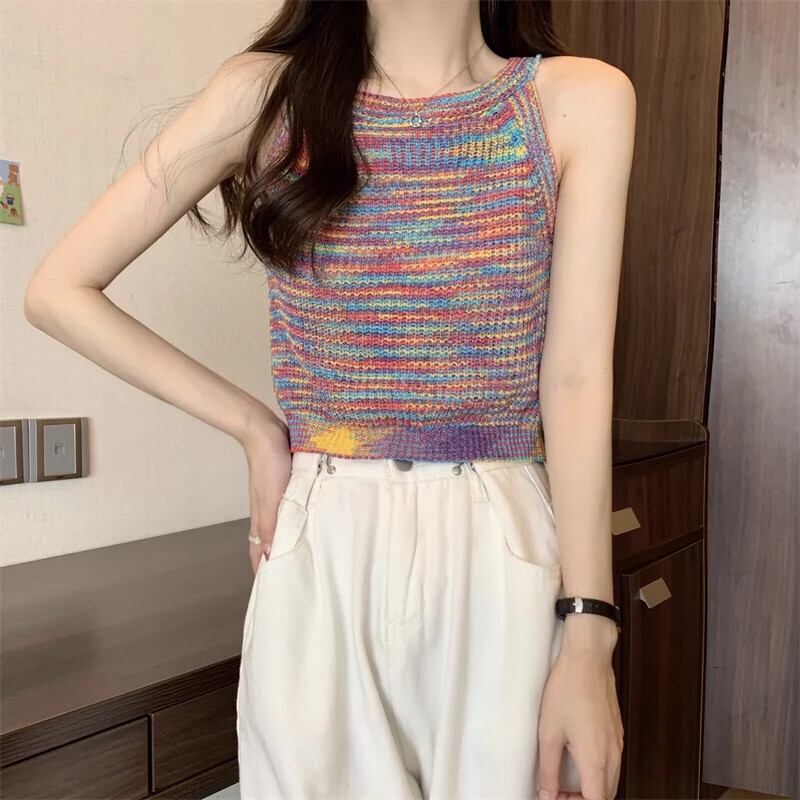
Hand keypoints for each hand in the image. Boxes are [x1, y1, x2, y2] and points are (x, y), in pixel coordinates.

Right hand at [240, 411, 292, 575]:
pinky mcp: (286, 487)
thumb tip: (268, 556)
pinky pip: (290, 511)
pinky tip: (308, 523)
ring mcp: (277, 500)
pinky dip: (296, 522)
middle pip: (270, 544)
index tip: (271, 592)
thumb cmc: (269, 465)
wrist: (266, 434)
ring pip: (281, 528)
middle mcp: (268, 513)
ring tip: (302, 557)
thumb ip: (271, 526)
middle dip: (276, 562)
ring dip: (288, 542)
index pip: (259, 553)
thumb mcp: (271, 498)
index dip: (262, 571)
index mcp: (262, 519)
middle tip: (292, 580)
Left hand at [536, 640, 623, 799]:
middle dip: (582, 799)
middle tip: (557, 792)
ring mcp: (617, 743)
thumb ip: (548, 769)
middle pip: (605, 795)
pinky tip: (578, 761)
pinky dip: (598, 773)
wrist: (588, 657)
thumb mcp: (549, 732)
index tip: (556, 798)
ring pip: (610, 781)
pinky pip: (612, 764)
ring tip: (564, 781)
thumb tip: (546, 793)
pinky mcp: (616, 732)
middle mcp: (612, 755)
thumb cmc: (568, 687)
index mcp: (596, 759)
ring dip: (591, 789)